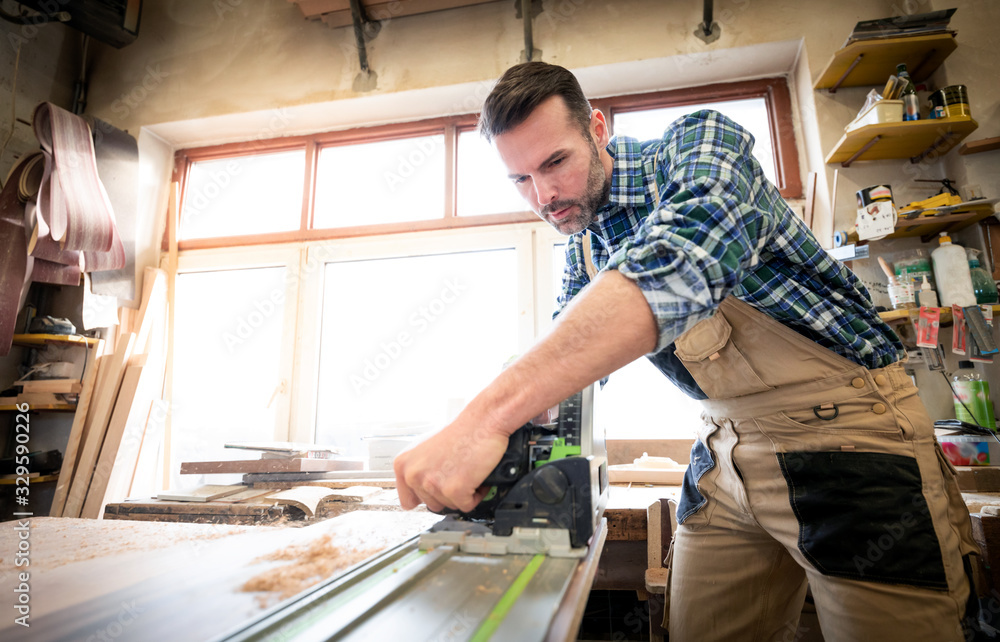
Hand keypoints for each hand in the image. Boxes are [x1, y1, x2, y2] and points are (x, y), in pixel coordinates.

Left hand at [394, 417, 509, 512]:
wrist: (483, 422)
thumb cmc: (460, 433)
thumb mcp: (426, 452)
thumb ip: (419, 473)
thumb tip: (420, 495)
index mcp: (403, 465)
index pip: (408, 502)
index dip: (428, 495)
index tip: (438, 486)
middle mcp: (413, 475)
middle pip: (432, 505)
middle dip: (448, 492)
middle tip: (456, 470)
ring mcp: (432, 483)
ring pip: (450, 506)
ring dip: (463, 492)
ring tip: (466, 470)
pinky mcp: (453, 490)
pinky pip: (467, 506)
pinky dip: (476, 494)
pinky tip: (476, 475)